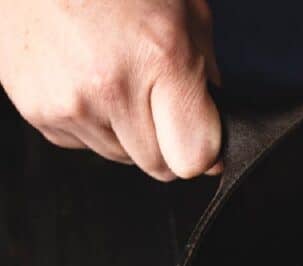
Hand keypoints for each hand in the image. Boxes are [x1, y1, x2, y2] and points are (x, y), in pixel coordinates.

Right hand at [0, 0, 221, 179]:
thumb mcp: (186, 12)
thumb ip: (209, 76)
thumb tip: (215, 132)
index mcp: (159, 60)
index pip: (194, 158)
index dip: (205, 152)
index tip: (201, 134)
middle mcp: (110, 88)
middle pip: (159, 165)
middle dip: (167, 141)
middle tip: (156, 98)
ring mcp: (68, 103)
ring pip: (121, 157)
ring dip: (127, 131)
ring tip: (115, 78)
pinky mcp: (37, 110)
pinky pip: (83, 143)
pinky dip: (92, 122)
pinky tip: (86, 80)